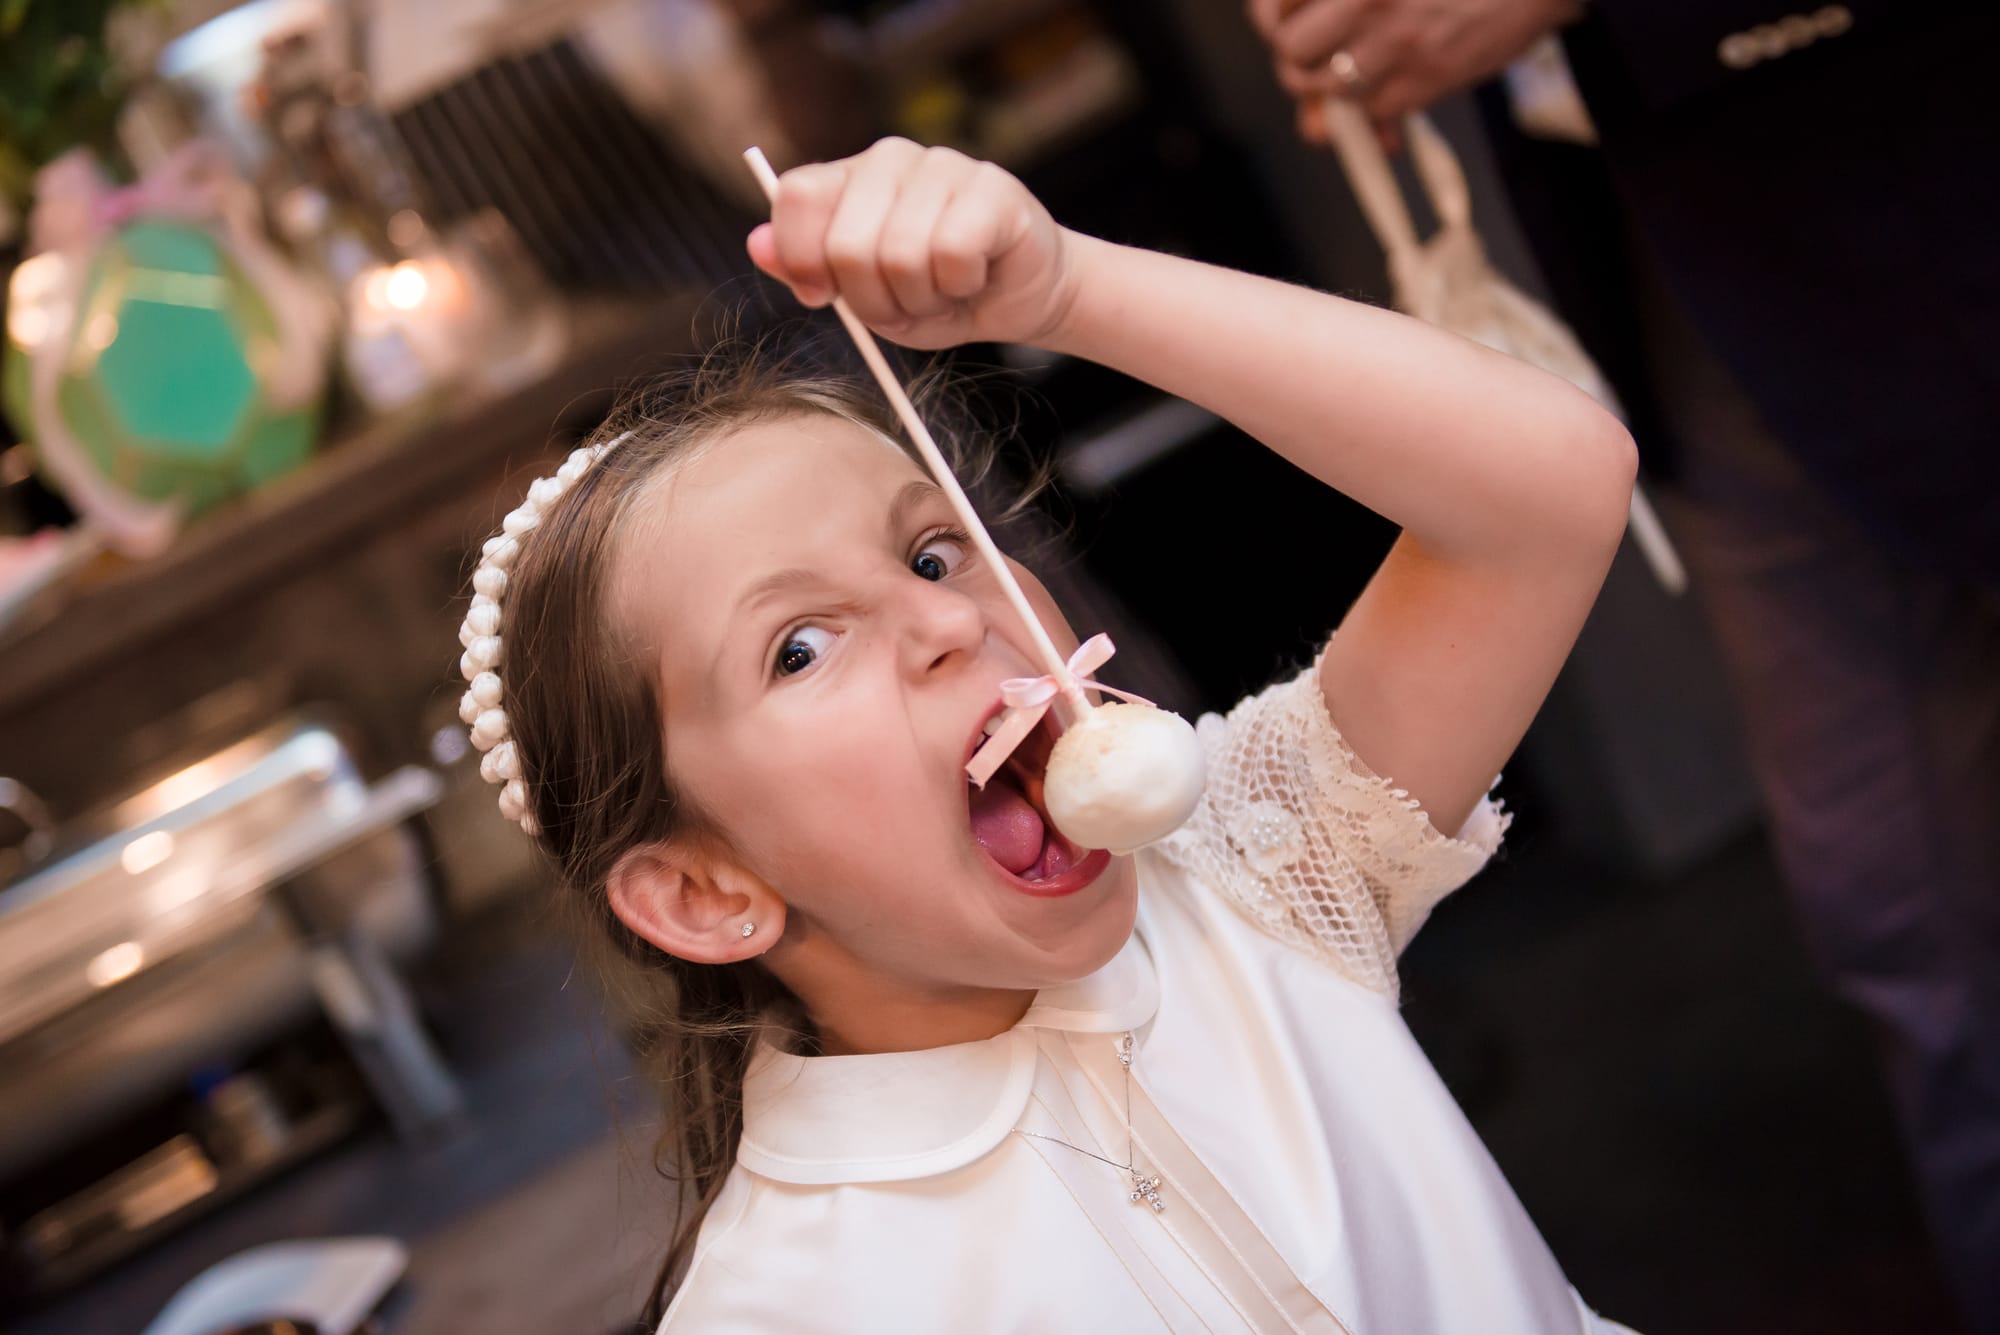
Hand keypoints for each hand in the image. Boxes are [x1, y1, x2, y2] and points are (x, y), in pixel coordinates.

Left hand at [747, 138, 1075, 349]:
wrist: (1022, 297)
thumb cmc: (938, 295)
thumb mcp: (863, 297)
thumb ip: (808, 271)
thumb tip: (757, 246)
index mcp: (850, 179)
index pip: (798, 195)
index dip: (801, 257)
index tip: (819, 295)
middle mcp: (891, 160)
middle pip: (847, 244)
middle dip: (872, 301)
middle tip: (902, 305)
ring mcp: (943, 166)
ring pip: (901, 255)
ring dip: (921, 299)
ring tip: (941, 292)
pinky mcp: (991, 188)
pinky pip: (951, 254)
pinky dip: (959, 287)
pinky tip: (973, 277)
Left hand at [1246, 0, 1579, 130]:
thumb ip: (1336, 8)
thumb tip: (1304, 70)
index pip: (1272, 5)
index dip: (1273, 20)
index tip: (1284, 23)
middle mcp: (1364, 0)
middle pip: (1291, 53)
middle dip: (1298, 63)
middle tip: (1319, 57)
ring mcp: (1396, 39)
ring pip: (1329, 89)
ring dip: (1336, 89)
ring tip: (1365, 68)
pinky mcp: (1427, 76)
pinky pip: (1376, 111)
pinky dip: (1380, 110)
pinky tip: (1399, 88)